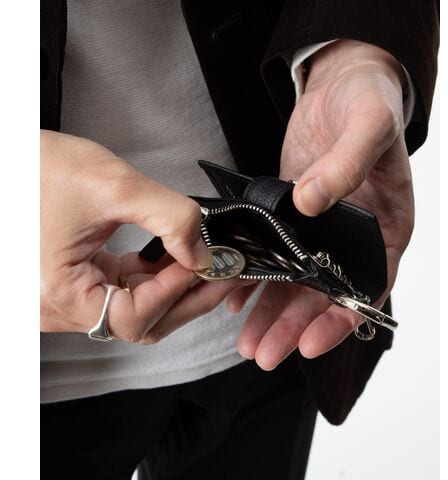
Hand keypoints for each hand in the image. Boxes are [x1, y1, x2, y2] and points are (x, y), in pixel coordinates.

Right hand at [41, 131, 250, 342]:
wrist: (11, 156)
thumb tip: (203, 253)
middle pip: (140, 321)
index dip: (173, 292)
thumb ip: (170, 218)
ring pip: (137, 309)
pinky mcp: (80, 279)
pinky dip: (155, 277)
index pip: (132, 318)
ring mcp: (71, 295)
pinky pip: (125, 290)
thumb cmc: (39, 167)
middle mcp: (61, 306)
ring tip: (206, 264)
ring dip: (174, 287)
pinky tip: (177, 257)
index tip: (204, 264)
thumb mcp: (114, 186)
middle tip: (222, 274)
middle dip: (186, 297)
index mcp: (59, 293)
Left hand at [229, 40, 413, 368]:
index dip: (341, 317)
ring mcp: (317, 229)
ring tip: (247, 342)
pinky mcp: (289, 216)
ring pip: (294, 282)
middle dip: (294, 327)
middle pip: (323, 294)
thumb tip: (312, 203)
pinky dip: (253, 277)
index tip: (313, 341)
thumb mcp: (368, 127)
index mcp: (385, 224)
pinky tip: (234, 297)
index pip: (367, 284)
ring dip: (270, 313)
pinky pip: (271, 254)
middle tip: (265, 353)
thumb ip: (346, 165)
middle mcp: (350, 236)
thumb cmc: (367, 101)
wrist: (340, 83)